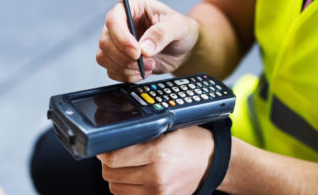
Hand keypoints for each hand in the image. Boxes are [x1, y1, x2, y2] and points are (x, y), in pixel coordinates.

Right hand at [97, 0, 198, 82]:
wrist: (185, 48)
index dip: (122, 39)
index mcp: (132, 6)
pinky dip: (127, 76)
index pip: (114, 20)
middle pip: (105, 42)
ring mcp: (117, 42)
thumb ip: (161, 34)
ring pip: (104, 58)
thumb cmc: (182, 30)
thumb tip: (144, 48)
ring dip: (126, 68)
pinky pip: (112, 71)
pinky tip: (143, 72)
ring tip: (150, 66)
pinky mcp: (119, 59)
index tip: (137, 53)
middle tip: (148, 62)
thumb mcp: (178, 27)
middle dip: (125, 58)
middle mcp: (120, 23)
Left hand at [97, 126, 213, 194]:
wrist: (213, 162)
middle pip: (110, 174)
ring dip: (116, 177)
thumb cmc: (191, 142)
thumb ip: (140, 133)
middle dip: (109, 163)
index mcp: (158, 153)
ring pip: (115, 188)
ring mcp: (158, 192)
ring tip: (129, 166)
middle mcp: (157, 175)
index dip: (104, 151)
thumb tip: (112, 136)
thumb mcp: (168, 129)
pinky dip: (126, 188)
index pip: (114, 157)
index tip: (105, 146)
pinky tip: (136, 177)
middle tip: (119, 154)